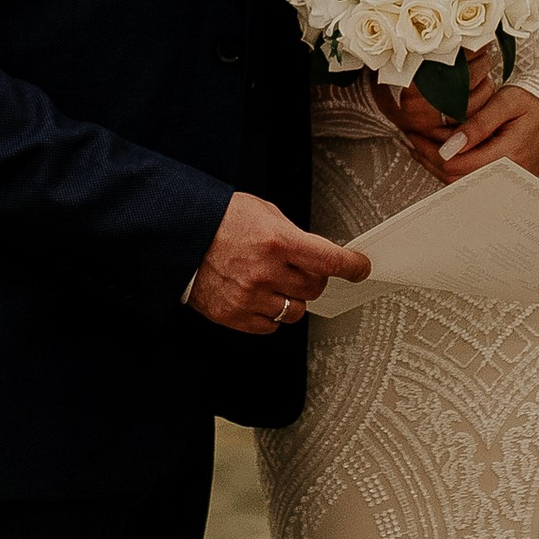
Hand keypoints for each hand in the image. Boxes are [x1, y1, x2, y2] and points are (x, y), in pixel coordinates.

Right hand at [189, 193, 369, 333]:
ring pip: (296, 311)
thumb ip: (294, 235)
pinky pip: (271, 325)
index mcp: (277, 241)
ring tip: (274, 282)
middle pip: (316, 288)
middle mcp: (266, 272)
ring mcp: (250, 297)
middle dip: (314, 277)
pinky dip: (271, 314)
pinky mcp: (234, 315)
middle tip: (299, 268)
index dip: (352, 266)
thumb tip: (319, 253)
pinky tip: (258, 295)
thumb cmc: (218, 219)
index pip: (330, 261)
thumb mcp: (263, 212)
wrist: (179, 236)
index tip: (359, 268)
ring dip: (293, 298)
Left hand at [371, 47, 501, 181]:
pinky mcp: (504, 181)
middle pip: (455, 179)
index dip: (430, 151)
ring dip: (436, 166)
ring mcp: (506, 183)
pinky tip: (440, 153)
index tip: (413, 134)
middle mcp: (508, 176)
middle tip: (410, 139)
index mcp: (509, 156)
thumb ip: (478, 124)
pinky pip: (471, 181)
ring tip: (419, 145)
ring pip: (460, 184)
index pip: (457, 165)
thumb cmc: (535, 103)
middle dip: (428, 160)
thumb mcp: (507, 102)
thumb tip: (449, 147)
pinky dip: (451, 169)